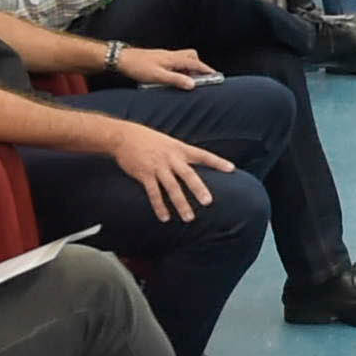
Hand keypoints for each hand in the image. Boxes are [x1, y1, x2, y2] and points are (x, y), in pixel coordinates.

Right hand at [113, 124, 231, 220]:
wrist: (123, 136)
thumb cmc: (149, 140)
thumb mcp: (169, 143)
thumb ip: (181, 155)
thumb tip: (195, 165)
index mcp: (180, 149)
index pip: (203, 155)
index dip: (217, 162)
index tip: (231, 169)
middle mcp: (171, 158)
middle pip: (188, 175)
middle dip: (199, 189)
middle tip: (208, 202)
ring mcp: (158, 166)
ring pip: (172, 187)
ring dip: (180, 204)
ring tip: (189, 218)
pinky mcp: (144, 174)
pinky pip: (154, 193)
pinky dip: (159, 206)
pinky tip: (165, 217)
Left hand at [117, 46, 209, 89]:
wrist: (122, 59)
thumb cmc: (138, 67)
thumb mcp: (158, 77)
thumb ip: (176, 80)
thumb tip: (192, 84)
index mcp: (173, 59)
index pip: (195, 64)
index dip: (207, 70)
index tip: (216, 76)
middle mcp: (171, 55)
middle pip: (191, 57)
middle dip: (198, 66)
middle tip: (200, 79)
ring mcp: (165, 56)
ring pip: (183, 59)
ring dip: (188, 68)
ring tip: (185, 81)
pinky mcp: (159, 58)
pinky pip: (175, 62)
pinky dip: (179, 69)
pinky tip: (172, 77)